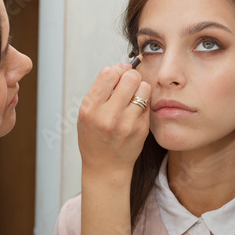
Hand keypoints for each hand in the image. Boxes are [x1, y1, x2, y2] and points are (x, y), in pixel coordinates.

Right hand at [78, 63, 151, 178]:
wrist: (105, 167)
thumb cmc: (94, 137)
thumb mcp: (86, 113)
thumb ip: (101, 91)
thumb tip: (123, 67)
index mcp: (90, 108)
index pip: (108, 74)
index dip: (117, 68)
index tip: (120, 72)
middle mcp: (108, 116)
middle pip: (130, 77)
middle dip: (131, 76)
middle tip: (129, 83)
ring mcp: (126, 123)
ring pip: (144, 88)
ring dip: (140, 89)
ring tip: (133, 97)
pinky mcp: (141, 130)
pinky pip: (148, 104)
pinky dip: (144, 103)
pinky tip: (136, 111)